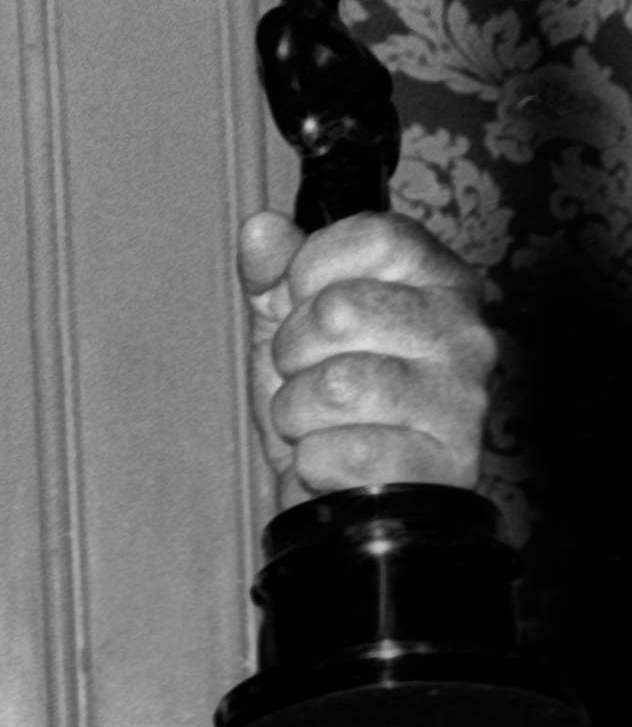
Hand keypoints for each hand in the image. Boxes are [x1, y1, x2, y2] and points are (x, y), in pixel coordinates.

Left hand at [238, 211, 493, 510]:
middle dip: (294, 351)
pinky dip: (315, 461)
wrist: (346, 497)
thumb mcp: (290, 325)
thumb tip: (262, 229)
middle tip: (311, 375)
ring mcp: (461, 401)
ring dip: (299, 411)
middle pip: (340, 309)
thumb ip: (274, 272)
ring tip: (322, 420)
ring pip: (336, 384)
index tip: (306, 303)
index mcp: (439, 282)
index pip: (375, 236)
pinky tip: (338, 460)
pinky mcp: (444, 466)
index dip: (313, 270)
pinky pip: (340, 451)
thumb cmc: (328, 405)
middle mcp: (464, 334)